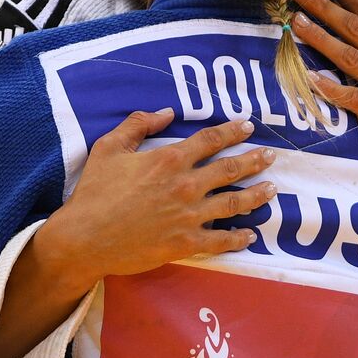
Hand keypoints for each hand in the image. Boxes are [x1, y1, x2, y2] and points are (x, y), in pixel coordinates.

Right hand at [36, 109, 276, 290]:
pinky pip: (221, 240)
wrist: (84, 239)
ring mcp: (189, 216)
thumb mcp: (109, 148)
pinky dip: (239, 237)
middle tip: (271, 155)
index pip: (210, 140)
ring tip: (273, 190)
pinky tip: (251, 235)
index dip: (232, 131)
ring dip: (256, 195)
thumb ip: (138, 124)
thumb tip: (167, 112)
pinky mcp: (185, 244)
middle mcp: (185, 185)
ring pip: (234, 203)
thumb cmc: (94, 192)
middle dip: (254, 160)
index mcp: (169, 160)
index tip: (248, 126)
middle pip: (230, 169)